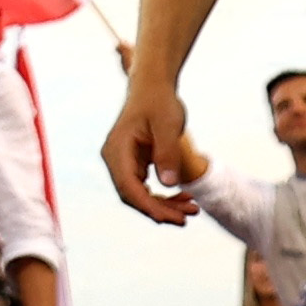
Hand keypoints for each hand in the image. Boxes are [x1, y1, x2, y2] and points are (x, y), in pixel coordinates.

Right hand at [100, 78, 204, 225]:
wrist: (153, 87)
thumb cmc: (160, 101)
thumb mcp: (168, 125)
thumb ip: (167, 153)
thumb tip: (168, 184)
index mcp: (117, 150)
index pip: (129, 187)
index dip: (150, 206)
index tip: (173, 218)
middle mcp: (114, 159)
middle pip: (132, 196)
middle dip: (159, 210)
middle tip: (187, 218)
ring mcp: (122, 162)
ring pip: (138, 195)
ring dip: (163, 206)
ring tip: (191, 209)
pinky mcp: (132, 164)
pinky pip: (144, 187)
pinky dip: (162, 196)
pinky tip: (183, 197)